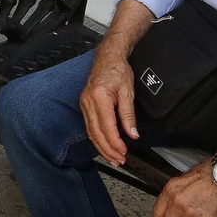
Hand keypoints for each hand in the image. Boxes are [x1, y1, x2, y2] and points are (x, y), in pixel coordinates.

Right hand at [80, 42, 139, 166]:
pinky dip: (97, 138)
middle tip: (119, 160)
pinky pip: (89, 126)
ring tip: (113, 158)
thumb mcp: (128, 92)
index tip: (124, 152)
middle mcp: (88, 101)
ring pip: (91, 132)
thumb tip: (133, 134)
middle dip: (108, 150)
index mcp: (99, 97)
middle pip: (96, 133)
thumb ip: (129, 115)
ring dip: (101, 147)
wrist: (108, 57)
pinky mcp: (84, 105)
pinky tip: (104, 146)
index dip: (115, 143)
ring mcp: (84, 103)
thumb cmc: (118, 70)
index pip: (107, 127)